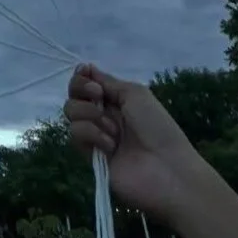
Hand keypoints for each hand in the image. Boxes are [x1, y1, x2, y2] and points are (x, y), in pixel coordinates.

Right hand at [65, 64, 196, 220]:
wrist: (166, 169)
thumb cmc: (157, 127)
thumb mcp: (136, 94)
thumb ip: (107, 81)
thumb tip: (85, 68)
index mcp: (116, 100)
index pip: (86, 82)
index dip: (82, 78)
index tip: (91, 79)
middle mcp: (102, 115)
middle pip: (73, 95)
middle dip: (81, 91)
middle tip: (98, 97)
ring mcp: (94, 135)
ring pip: (71, 113)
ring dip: (90, 115)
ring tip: (114, 131)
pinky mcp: (88, 155)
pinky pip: (76, 134)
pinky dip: (92, 135)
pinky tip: (111, 146)